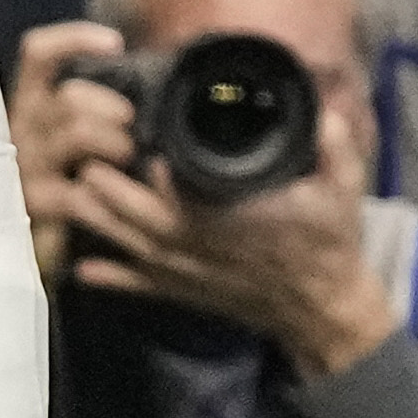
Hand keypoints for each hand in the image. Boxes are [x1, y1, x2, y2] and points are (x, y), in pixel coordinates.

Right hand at [9, 22, 136, 280]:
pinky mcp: (35, 206)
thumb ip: (95, 102)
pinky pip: (78, 193)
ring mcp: (25, 167)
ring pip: (76, 135)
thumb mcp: (72, 128)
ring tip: (129, 156)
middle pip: (69, 97)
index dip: (73, 39)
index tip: (116, 43)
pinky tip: (116, 195)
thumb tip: (149, 70)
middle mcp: (20, 128)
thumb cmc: (66, 169)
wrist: (35, 240)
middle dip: (111, 107)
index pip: (38, 54)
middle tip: (131, 124)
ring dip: (115, 143)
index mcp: (30, 101)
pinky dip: (107, 193)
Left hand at [65, 105, 396, 379]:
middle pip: (137, 214)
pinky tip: (82, 267)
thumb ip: (335, 146)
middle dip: (107, 183)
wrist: (321, 308)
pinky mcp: (184, 291)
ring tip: (74, 188)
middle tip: (86, 150)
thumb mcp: (343, 188)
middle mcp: (198, 245)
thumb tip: (324, 109)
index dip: (149, 166)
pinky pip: (137, 285)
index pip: (178, 189)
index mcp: (230, 217)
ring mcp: (186, 271)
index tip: (129, 136)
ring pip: (128, 244)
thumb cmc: (328, 243)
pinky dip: (108, 277)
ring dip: (97, 219)